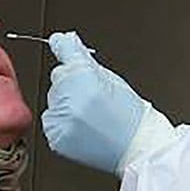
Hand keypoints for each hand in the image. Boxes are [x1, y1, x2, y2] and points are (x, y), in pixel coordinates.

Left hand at [40, 31, 147, 173]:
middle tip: (94, 98)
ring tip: (92, 117)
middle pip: (58, 77)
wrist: (138, 150)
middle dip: (72, 83)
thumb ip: (86, 61)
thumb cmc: (132, 118)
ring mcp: (62, 119)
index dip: (63, 45)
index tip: (60, 42)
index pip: (65, 50)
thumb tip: (67, 40)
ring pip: (53, 99)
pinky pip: (51, 119)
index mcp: (86, 79)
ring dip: (66, 104)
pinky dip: (63, 122)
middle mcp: (71, 98)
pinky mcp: (56, 136)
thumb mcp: (114, 80)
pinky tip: (83, 127)